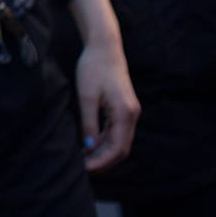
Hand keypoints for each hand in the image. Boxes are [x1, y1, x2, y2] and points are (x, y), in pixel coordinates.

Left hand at [68, 0, 139, 171]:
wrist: (104, 48)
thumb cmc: (93, 68)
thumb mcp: (86, 96)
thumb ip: (89, 122)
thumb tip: (89, 147)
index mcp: (125, 114)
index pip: (117, 149)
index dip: (101, 162)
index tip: (85, 168)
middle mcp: (132, 115)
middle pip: (121, 149)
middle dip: (103, 161)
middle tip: (83, 168)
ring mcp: (131, 112)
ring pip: (120, 142)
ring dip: (104, 152)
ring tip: (84, 159)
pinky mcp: (125, 108)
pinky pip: (117, 131)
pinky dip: (105, 141)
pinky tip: (90, 144)